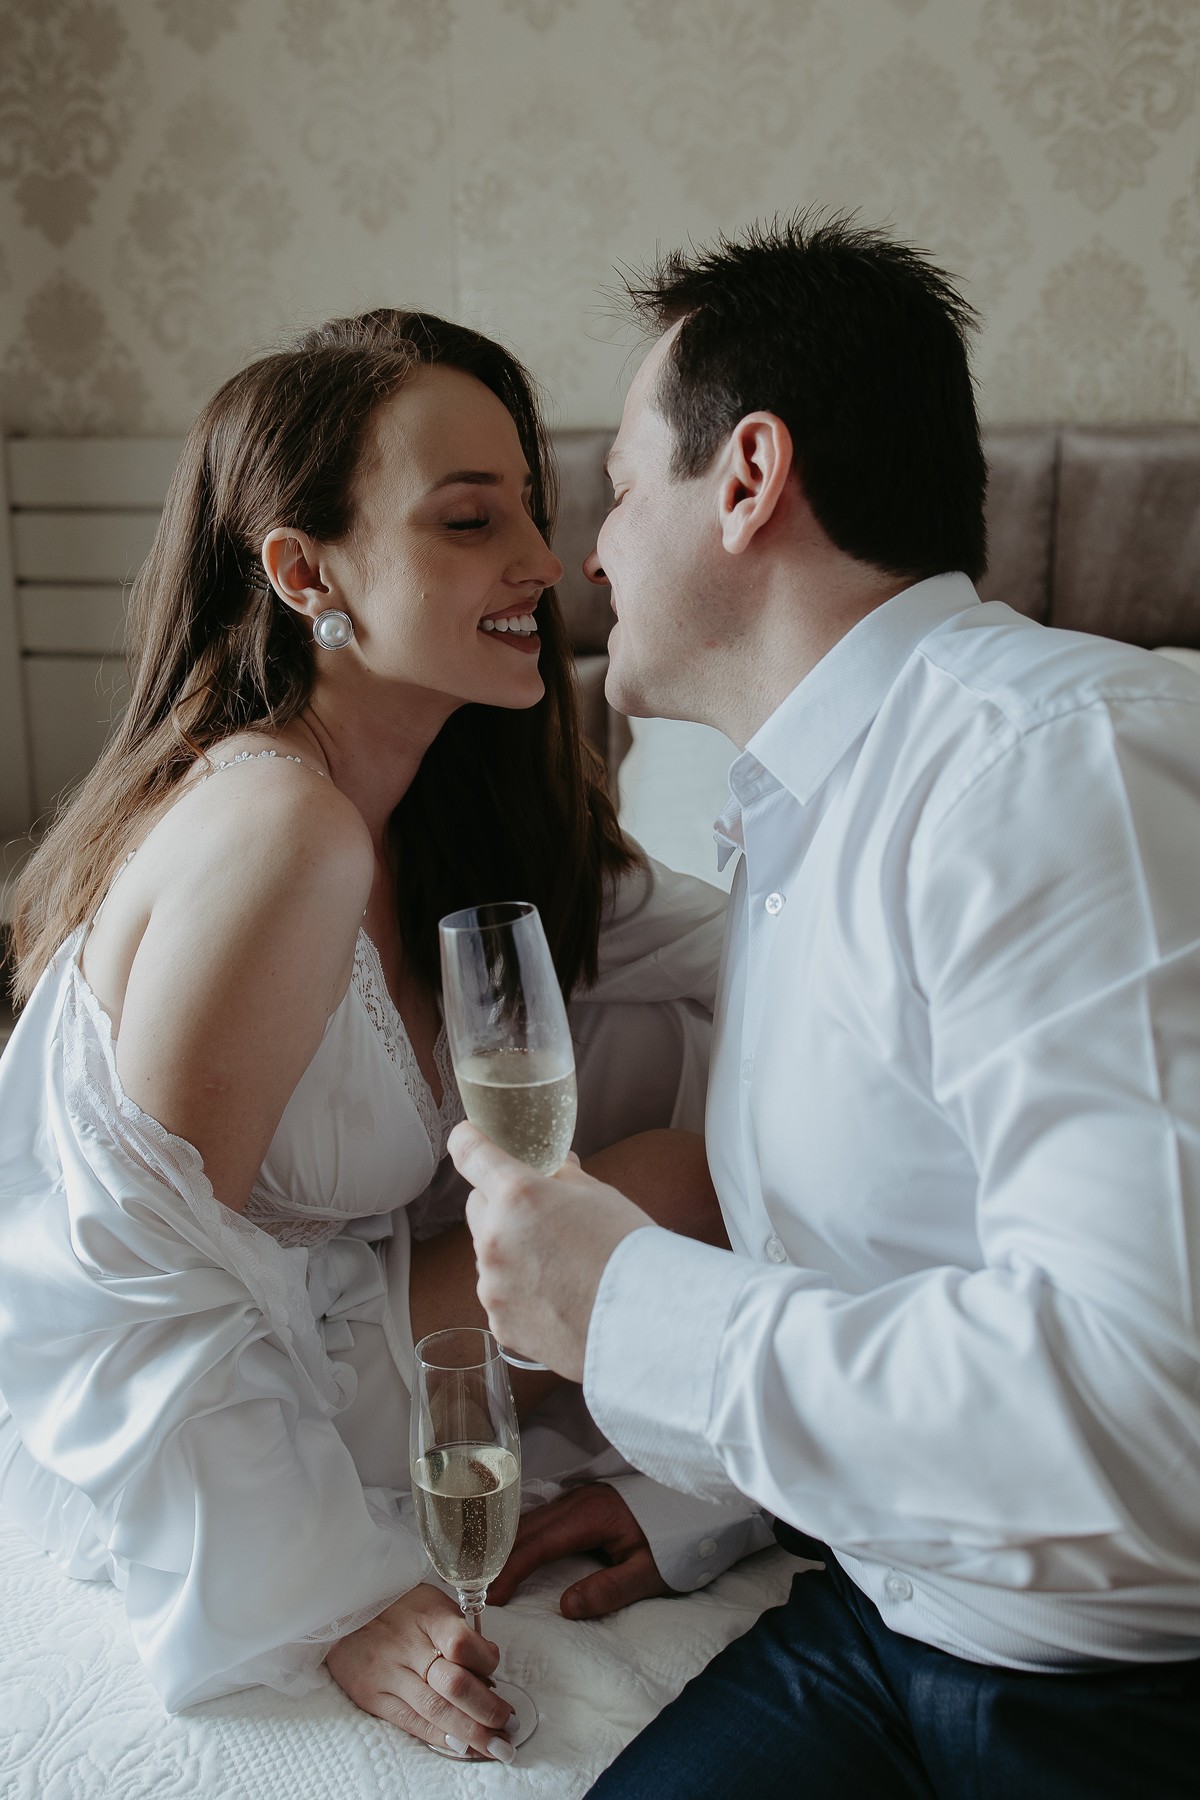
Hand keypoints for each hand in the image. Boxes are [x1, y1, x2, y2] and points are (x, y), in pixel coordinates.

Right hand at [325, 1583, 516, 1759]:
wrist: (341, 1607)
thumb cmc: (397, 1606)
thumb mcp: (430, 1602)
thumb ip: (457, 1632)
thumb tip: (487, 1671)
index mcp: (427, 1615)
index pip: (462, 1643)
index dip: (486, 1662)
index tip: (497, 1672)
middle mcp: (407, 1645)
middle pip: (453, 1684)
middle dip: (487, 1711)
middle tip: (509, 1727)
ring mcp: (387, 1673)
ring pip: (434, 1710)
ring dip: (470, 1733)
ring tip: (496, 1747)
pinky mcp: (371, 1695)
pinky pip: (409, 1722)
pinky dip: (438, 1737)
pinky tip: (461, 1747)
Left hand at [450, 1122, 651, 1380]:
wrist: (645, 1323)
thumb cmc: (629, 1253)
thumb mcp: (600, 1196)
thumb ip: (564, 1178)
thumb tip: (554, 1168)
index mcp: (517, 1195)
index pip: (469, 1152)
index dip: (468, 1140)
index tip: (468, 1138)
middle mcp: (494, 1239)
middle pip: (478, 1206)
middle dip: (500, 1205)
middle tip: (540, 1215)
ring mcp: (492, 1286)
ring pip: (489, 1255)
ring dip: (512, 1252)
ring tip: (561, 1267)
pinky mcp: (500, 1324)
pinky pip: (501, 1296)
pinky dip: (520, 1293)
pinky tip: (559, 1298)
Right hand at [488, 1484, 671, 1617]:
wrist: (701, 1507)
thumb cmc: (678, 1541)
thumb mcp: (650, 1573)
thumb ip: (609, 1590)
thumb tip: (565, 1607)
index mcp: (592, 1515)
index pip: (540, 1543)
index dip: (512, 1569)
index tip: (493, 1597)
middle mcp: (580, 1500)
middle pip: (528, 1527)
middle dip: (499, 1557)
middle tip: (476, 1589)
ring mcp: (581, 1496)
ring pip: (532, 1518)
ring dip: (508, 1544)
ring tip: (487, 1573)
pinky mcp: (584, 1500)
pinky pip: (543, 1516)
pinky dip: (522, 1534)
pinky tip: (512, 1550)